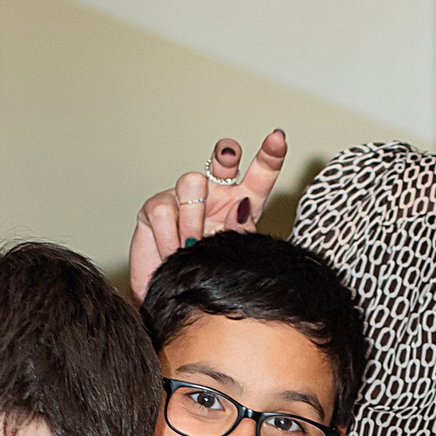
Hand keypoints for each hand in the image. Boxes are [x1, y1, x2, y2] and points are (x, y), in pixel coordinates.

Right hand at [129, 129, 289, 298]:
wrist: (173, 296)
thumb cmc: (207, 275)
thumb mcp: (232, 256)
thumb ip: (241, 232)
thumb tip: (240, 207)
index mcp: (242, 204)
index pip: (260, 177)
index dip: (269, 156)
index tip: (278, 139)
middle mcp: (215, 194)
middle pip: (224, 159)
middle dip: (226, 153)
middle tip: (228, 157)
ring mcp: (185, 198)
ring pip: (192, 182)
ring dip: (192, 218)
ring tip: (190, 246)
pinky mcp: (157, 206)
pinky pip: (164, 210)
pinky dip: (168, 237)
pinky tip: (172, 252)